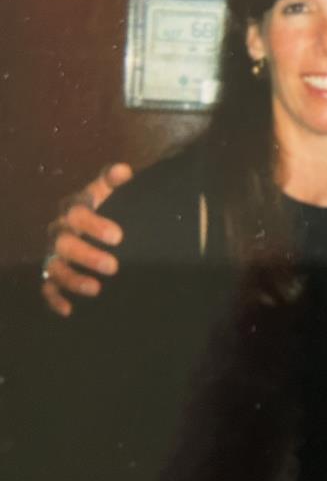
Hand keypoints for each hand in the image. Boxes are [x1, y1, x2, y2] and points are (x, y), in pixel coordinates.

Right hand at [40, 163, 132, 317]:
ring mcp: (53, 254)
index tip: (118, 237)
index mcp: (74, 209)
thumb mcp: (111, 193)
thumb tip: (124, 170)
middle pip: (64, 242)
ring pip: (55, 267)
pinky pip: (47, 287)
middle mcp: (59, 231)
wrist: (101, 230)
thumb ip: (114, 180)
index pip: (77, 213)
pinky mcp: (51, 274)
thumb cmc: (107, 208)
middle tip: (113, 266)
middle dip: (87, 255)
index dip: (94, 225)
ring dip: (73, 279)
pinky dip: (55, 299)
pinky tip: (69, 310)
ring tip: (96, 289)